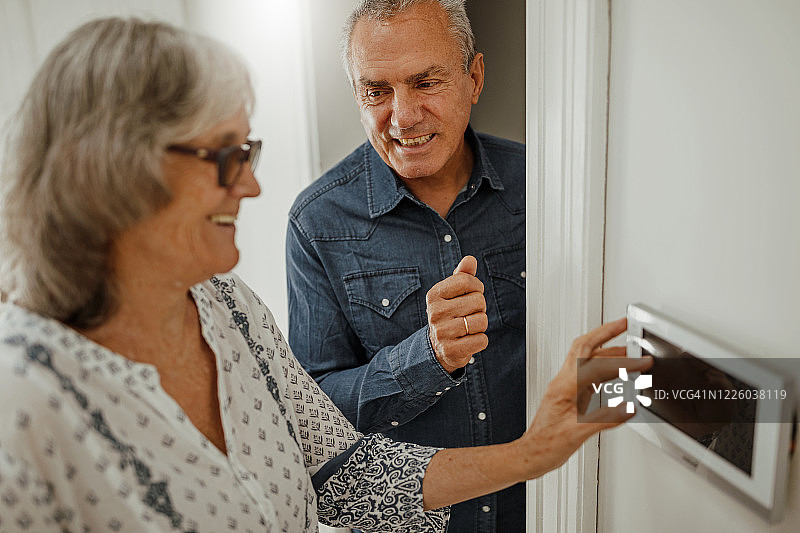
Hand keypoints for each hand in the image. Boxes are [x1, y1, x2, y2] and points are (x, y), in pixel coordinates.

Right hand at [426, 255, 487, 372]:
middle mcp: (435, 313)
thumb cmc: (450, 315)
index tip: (472, 294)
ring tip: (467, 328)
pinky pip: (482, 340)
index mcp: (434, 295)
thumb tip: (470, 260)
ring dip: (480, 325)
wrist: (437, 347)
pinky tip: (468, 340)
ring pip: (482, 321)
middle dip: (480, 308)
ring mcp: (442, 332)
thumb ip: (462, 275)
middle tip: (468, 314)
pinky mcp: (451, 350)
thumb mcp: (452, 294)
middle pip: (478, 301)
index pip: (466, 281)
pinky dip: (480, 340)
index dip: (477, 287)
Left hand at [515, 318, 653, 479]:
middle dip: (606, 334)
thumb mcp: (578, 434)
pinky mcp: (569, 395)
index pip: (593, 360)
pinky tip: (616, 374)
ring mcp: (565, 387)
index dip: (616, 352)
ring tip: (629, 350)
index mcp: (564, 386)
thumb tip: (629, 408)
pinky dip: (604, 369)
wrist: (530, 454)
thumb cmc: (545, 446)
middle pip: (584, 347)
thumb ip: (605, 419)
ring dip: (607, 351)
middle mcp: (563, 382)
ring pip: (587, 359)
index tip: (636, 350)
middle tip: (625, 326)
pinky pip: (588, 374)